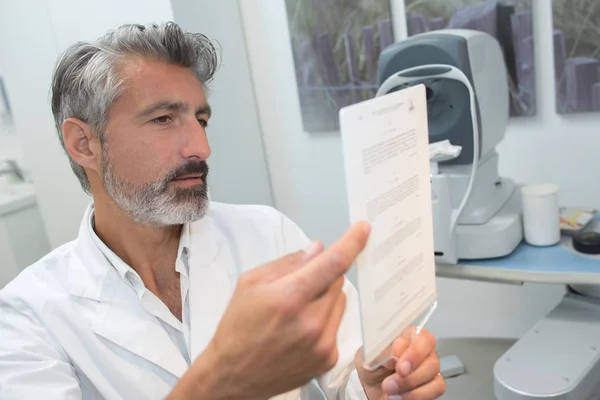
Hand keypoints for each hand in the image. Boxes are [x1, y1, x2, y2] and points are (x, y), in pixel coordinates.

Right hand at [174, 221, 370, 399]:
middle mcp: (311, 322)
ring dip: (325, 298)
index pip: (333, 263)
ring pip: (340, 302)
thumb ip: (288, 263)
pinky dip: (324, 320)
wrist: (233, 375)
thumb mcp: (250, 283)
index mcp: (289, 297)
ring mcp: (322, 343)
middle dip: (323, 276)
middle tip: (298, 287)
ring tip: (296, 313)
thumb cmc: (237, 327)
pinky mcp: (328, 358)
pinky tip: (300, 331)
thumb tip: (318, 249)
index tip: (363, 229)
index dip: (352, 242)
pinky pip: (337, 325)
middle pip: (337, 281)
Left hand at [355, 327, 444, 399]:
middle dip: (410, 375)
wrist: (369, 388)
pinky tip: (399, 397)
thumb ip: (382, 351)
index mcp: (407, 337)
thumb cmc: (371, 366)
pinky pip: (435, 390)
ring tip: (389, 390)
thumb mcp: (368, 356)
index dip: (414, 351)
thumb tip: (396, 351)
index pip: (422, 337)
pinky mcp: (430, 388)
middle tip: (390, 382)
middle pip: (431, 360)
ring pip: (433, 376)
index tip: (397, 361)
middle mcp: (422, 352)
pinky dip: (416, 396)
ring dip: (409, 387)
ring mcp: (428, 370)